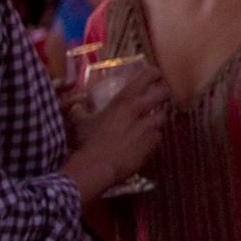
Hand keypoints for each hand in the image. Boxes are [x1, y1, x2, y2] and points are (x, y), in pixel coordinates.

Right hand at [61, 66, 165, 203]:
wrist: (97, 167)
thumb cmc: (88, 142)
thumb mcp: (81, 123)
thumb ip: (80, 112)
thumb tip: (75, 106)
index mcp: (124, 100)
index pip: (148, 76)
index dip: (154, 73)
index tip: (155, 75)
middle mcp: (140, 110)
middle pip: (164, 93)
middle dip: (164, 93)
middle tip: (160, 96)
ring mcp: (149, 127)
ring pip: (164, 116)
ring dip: (159, 118)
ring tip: (152, 121)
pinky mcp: (152, 144)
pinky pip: (159, 137)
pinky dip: (154, 137)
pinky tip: (147, 141)